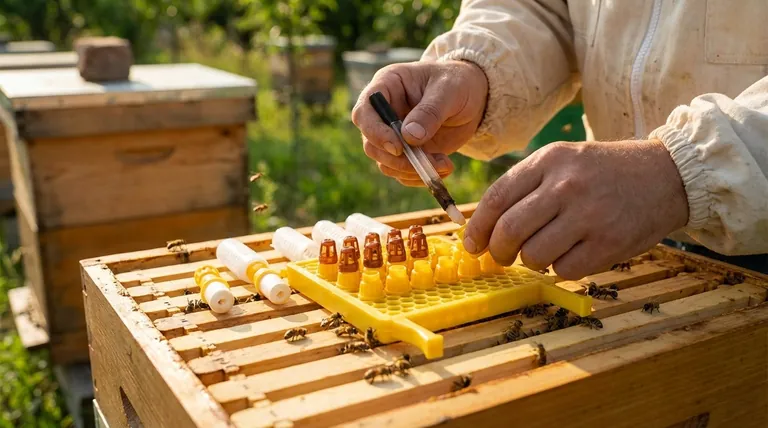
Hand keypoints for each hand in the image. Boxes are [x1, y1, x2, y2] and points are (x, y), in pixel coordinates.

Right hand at [351, 60, 487, 185]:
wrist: (474, 97)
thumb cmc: (458, 82)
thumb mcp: (449, 90)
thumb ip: (430, 112)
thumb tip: (409, 137)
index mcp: (387, 86)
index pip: (364, 113)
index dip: (375, 132)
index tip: (398, 147)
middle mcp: (384, 113)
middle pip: (371, 144)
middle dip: (397, 159)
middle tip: (426, 163)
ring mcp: (393, 135)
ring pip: (386, 163)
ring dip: (412, 170)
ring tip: (444, 164)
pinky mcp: (406, 153)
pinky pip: (402, 173)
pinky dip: (421, 176)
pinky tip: (444, 168)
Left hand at [462, 139, 688, 279]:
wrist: (666, 175)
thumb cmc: (603, 172)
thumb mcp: (563, 161)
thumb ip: (525, 186)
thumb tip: (483, 226)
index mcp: (549, 160)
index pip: (496, 198)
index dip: (477, 227)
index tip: (472, 244)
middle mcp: (566, 185)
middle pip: (509, 230)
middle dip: (497, 251)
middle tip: (501, 256)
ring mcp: (589, 215)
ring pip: (533, 255)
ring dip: (531, 261)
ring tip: (544, 251)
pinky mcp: (608, 243)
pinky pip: (564, 269)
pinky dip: (560, 268)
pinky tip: (572, 254)